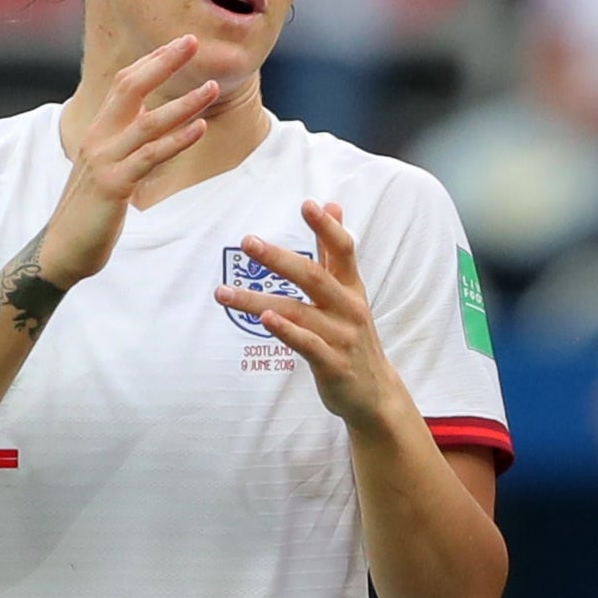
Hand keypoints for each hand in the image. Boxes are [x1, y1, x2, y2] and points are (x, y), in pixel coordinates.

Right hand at [41, 36, 218, 287]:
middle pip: (131, 88)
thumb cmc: (90, 208)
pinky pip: (150, 157)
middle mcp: (99, 138)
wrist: (62, 249)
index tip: (180, 42)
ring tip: (213, 87)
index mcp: (99, 131)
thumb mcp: (108, 166)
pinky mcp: (114, 185)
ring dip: (184, 103)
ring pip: (148, 122)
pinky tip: (201, 129)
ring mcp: (105, 160)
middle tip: (193, 42)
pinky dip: (177, 140)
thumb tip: (148, 118)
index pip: (125, 83)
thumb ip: (125, 140)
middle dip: (164, 63)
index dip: (153, 60)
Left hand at [214, 201, 401, 426]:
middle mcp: (349, 308)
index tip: (308, 204)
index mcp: (351, 288)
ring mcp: (342, 337)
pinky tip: (265, 320)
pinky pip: (307, 345)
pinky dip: (286, 332)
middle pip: (314, 277)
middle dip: (279, 258)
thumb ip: (335, 252)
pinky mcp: (333, 365)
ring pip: (298, 312)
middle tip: (247, 242)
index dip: (327, 227)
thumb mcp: (350, 292)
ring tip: (223, 293)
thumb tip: (333, 205)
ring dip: (258, 301)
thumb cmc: (353, 336)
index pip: (343, 250)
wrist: (375, 392)